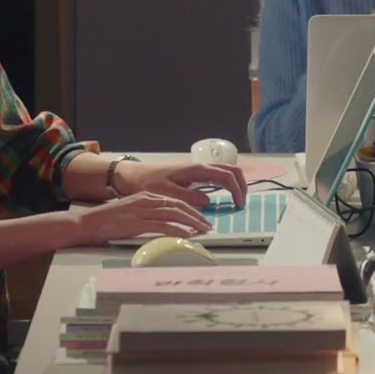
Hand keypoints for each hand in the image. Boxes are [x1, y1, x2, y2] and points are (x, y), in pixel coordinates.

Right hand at [70, 191, 211, 244]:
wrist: (88, 223)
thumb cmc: (109, 221)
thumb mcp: (132, 213)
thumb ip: (149, 216)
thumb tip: (167, 226)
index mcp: (146, 196)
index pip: (174, 201)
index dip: (190, 209)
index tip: (201, 218)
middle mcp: (146, 200)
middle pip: (177, 205)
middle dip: (195, 215)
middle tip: (207, 225)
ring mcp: (142, 211)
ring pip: (173, 214)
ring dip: (191, 223)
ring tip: (202, 230)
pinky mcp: (137, 223)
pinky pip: (162, 226)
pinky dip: (176, 230)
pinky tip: (186, 235)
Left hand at [117, 160, 247, 210]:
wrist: (133, 176)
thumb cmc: (147, 182)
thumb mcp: (165, 193)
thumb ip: (187, 197)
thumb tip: (208, 203)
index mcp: (196, 169)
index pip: (226, 175)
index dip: (237, 189)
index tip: (238, 205)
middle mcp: (200, 168)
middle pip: (231, 170)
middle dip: (241, 185)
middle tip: (241, 203)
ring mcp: (198, 171)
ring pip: (226, 173)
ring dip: (235, 185)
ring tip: (235, 202)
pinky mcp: (194, 177)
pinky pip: (217, 178)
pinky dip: (226, 186)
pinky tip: (223, 199)